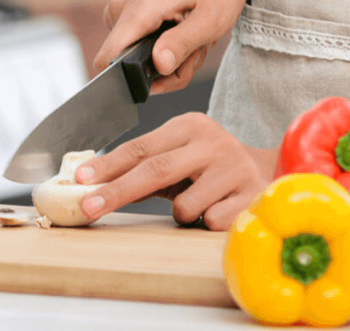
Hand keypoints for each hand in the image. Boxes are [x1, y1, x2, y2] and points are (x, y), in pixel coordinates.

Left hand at [73, 112, 276, 230]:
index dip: (108, 164)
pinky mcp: (251, 195)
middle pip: (155, 170)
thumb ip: (145, 168)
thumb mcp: (180, 158)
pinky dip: (205, 223)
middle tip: (89, 208)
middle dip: (117, 191)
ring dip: (181, 213)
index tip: (80, 179)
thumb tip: (95, 185)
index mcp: (190, 126)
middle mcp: (212, 142)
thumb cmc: (211, 169)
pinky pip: (209, 221)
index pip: (141, 147)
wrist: (269, 172)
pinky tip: (220, 209)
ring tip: (198, 204)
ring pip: (184, 205)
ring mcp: (234, 168)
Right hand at [93, 0, 250, 93]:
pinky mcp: (131, 8)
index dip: (134, 80)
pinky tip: (188, 29)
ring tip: (196, 36)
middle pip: (129, 64)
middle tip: (196, 50)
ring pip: (139, 55)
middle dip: (167, 68)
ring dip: (173, 56)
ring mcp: (124, 7)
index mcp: (138, 9)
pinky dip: (170, 45)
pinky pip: (143, 42)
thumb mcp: (212, 18)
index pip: (108, 61)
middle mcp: (122, 7)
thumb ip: (182, 44)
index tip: (168, 75)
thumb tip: (158, 66)